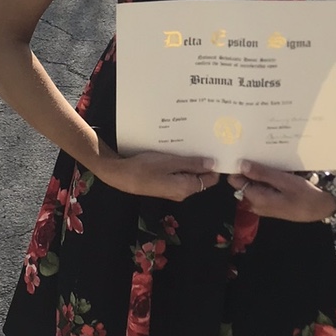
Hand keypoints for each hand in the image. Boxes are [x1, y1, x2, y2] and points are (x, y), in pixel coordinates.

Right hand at [98, 150, 219, 200]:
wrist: (121, 175)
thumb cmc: (145, 168)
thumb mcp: (171, 162)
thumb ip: (192, 164)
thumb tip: (212, 164)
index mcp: (186, 188)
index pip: (210, 179)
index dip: (214, 165)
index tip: (214, 150)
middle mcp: (182, 192)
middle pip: (200, 177)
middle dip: (202, 162)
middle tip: (202, 143)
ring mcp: (173, 190)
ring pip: (189, 175)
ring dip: (190, 162)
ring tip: (189, 145)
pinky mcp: (165, 185)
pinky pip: (178, 175)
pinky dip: (180, 164)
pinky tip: (176, 152)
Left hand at [226, 159, 334, 222]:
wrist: (321, 209)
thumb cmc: (304, 195)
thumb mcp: (284, 181)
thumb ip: (262, 174)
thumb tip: (241, 165)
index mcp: (256, 198)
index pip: (235, 181)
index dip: (237, 167)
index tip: (243, 153)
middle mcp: (256, 204)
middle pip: (243, 182)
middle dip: (249, 168)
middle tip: (257, 152)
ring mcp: (263, 205)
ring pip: (253, 184)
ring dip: (258, 173)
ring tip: (267, 158)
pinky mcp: (270, 203)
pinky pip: (261, 188)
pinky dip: (265, 179)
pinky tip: (275, 169)